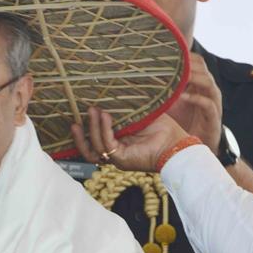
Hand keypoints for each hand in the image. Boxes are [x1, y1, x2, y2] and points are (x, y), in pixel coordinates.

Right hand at [70, 107, 189, 172]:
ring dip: (91, 129)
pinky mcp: (122, 160)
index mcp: (118, 142)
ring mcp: (117, 157)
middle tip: (77, 117)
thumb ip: (123, 109)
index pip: (94, 138)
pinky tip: (105, 116)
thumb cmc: (162, 129)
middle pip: (89, 148)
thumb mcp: (138, 114)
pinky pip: (108, 145)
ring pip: (94, 148)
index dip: (86, 128)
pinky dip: (104, 130)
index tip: (81, 112)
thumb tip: (110, 92)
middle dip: (81, 134)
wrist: (175, 143)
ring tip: (92, 111)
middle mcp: (115, 151)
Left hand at [167, 54, 223, 152]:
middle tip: (171, 58)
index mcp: (197, 83)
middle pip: (202, 67)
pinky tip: (182, 96)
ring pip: (207, 81)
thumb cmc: (181, 121)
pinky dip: (195, 98)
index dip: (184, 54)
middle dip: (188, 61)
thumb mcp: (169, 102)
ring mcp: (212, 101)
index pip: (195, 61)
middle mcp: (207, 89)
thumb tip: (138, 78)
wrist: (193, 145)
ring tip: (178, 74)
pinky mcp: (213, 117)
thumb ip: (161, 89)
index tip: (167, 49)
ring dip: (193, 76)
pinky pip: (207, 103)